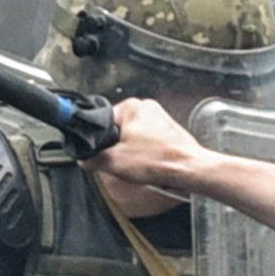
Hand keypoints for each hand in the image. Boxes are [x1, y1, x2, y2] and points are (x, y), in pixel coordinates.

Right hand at [91, 98, 218, 218]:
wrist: (189, 169)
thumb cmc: (158, 160)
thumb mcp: (114, 162)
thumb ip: (92, 159)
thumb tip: (85, 159)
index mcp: (131, 106)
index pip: (103, 121)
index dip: (100, 141)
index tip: (103, 153)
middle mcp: (146, 107)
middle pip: (118, 128)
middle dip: (117, 146)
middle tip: (123, 160)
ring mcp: (159, 117)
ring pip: (133, 135)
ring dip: (132, 150)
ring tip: (139, 163)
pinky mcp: (168, 129)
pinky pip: (148, 140)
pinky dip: (146, 151)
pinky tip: (149, 163)